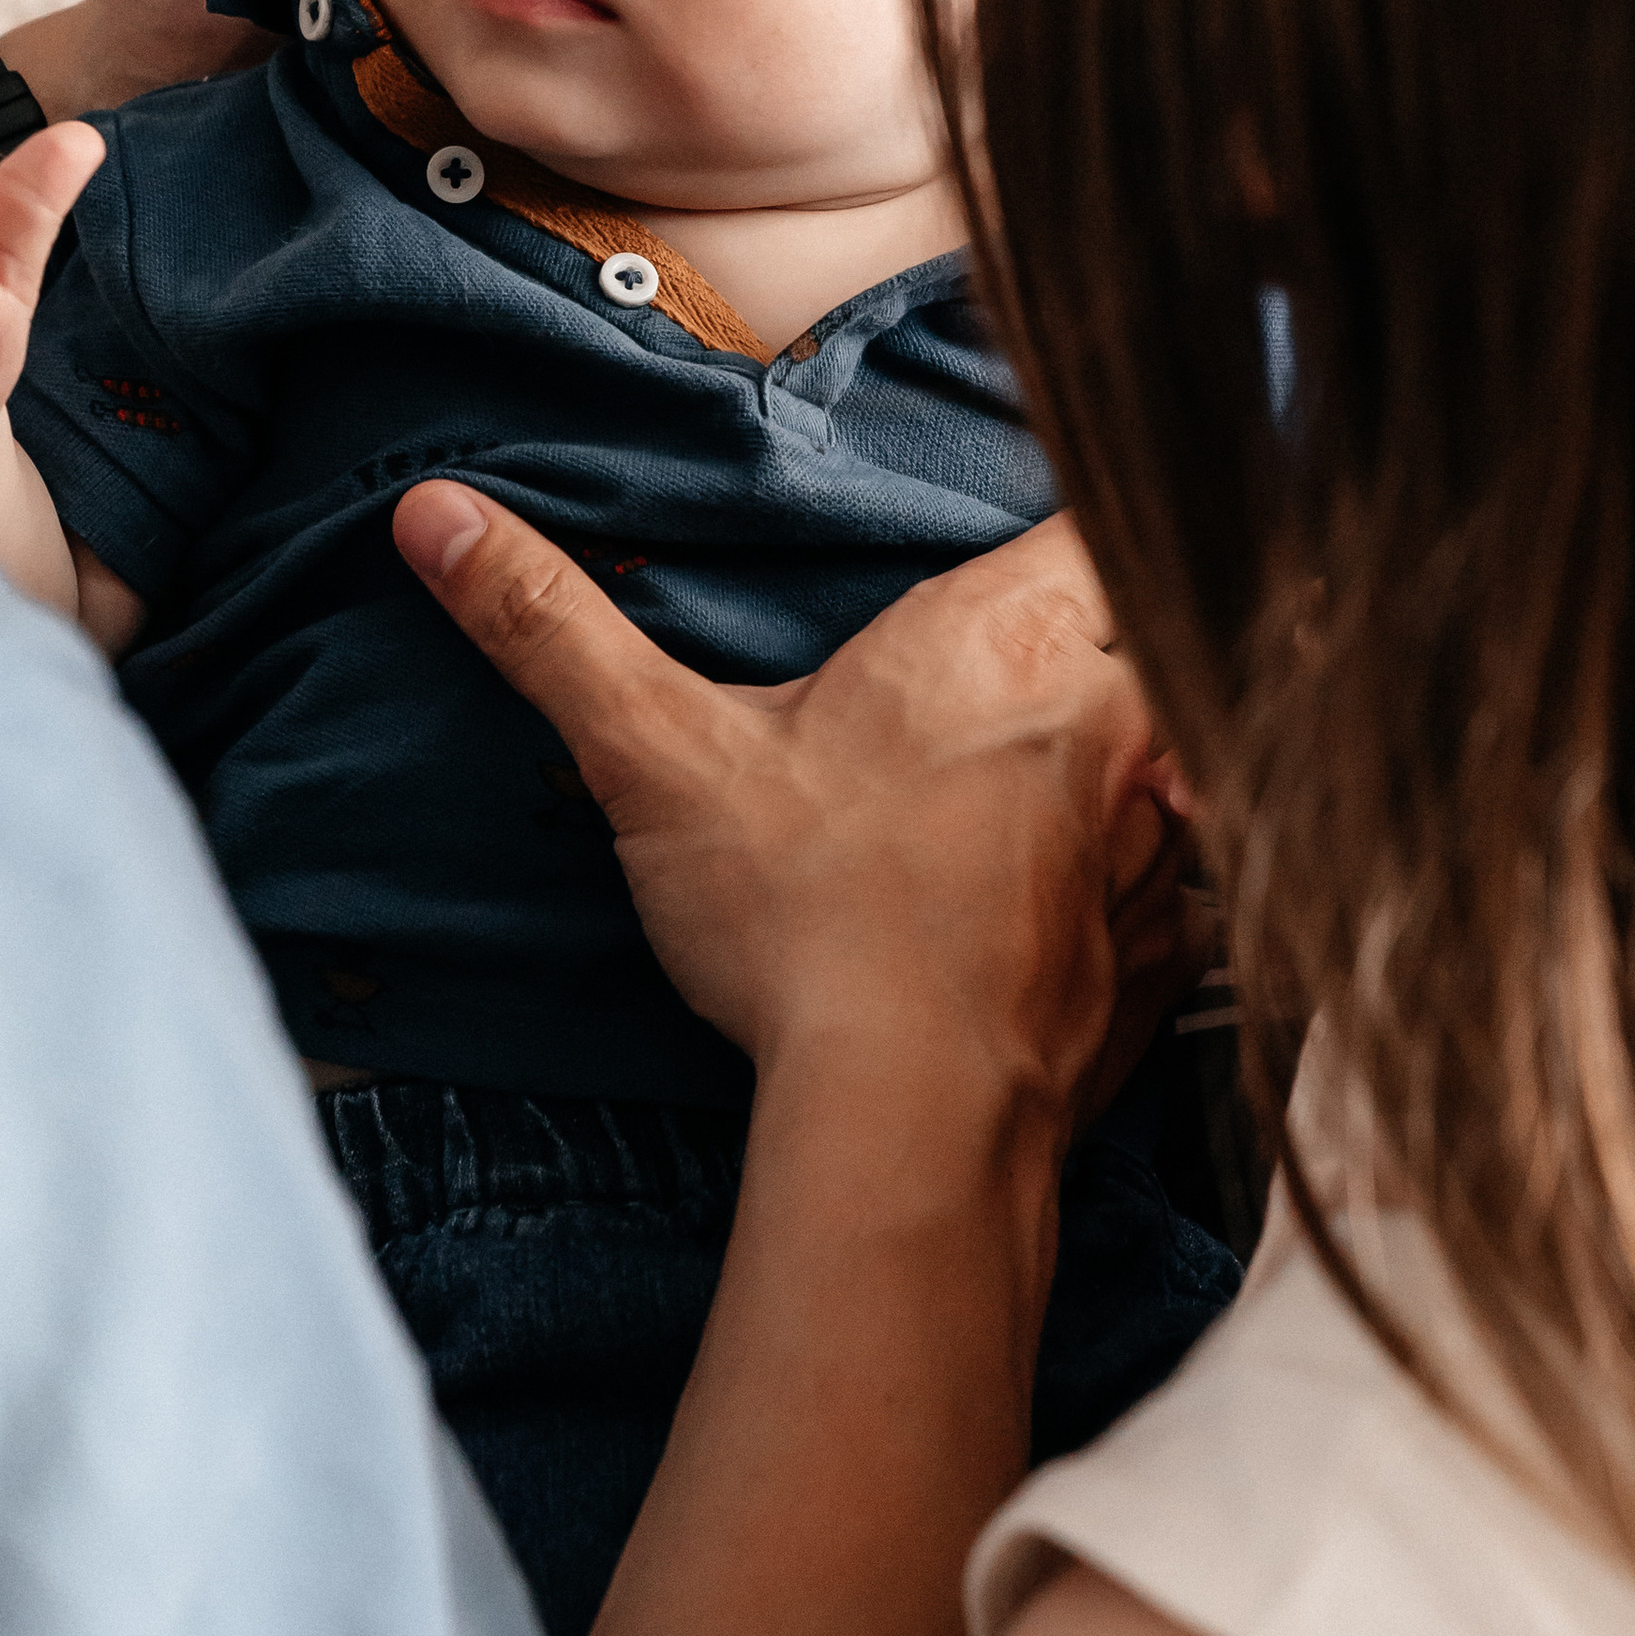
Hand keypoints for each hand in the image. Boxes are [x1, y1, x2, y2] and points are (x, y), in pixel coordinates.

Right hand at [393, 489, 1185, 1130]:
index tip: (1037, 551)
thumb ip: (550, 628)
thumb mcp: (655, 757)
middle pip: (1170, 620)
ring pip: (1199, 752)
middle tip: (1039, 676)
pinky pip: (1199, 884)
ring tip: (1065, 793)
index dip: (1082, 518)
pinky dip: (1162, 886)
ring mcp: (1158, 835)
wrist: (908, 1121)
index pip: (1098, 515)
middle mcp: (1111, 716)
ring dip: (1151, 759)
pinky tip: (1091, 909)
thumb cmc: (804, 929)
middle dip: (1119, 637)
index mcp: (1005, 635)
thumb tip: (435, 517)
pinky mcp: (1170, 949)